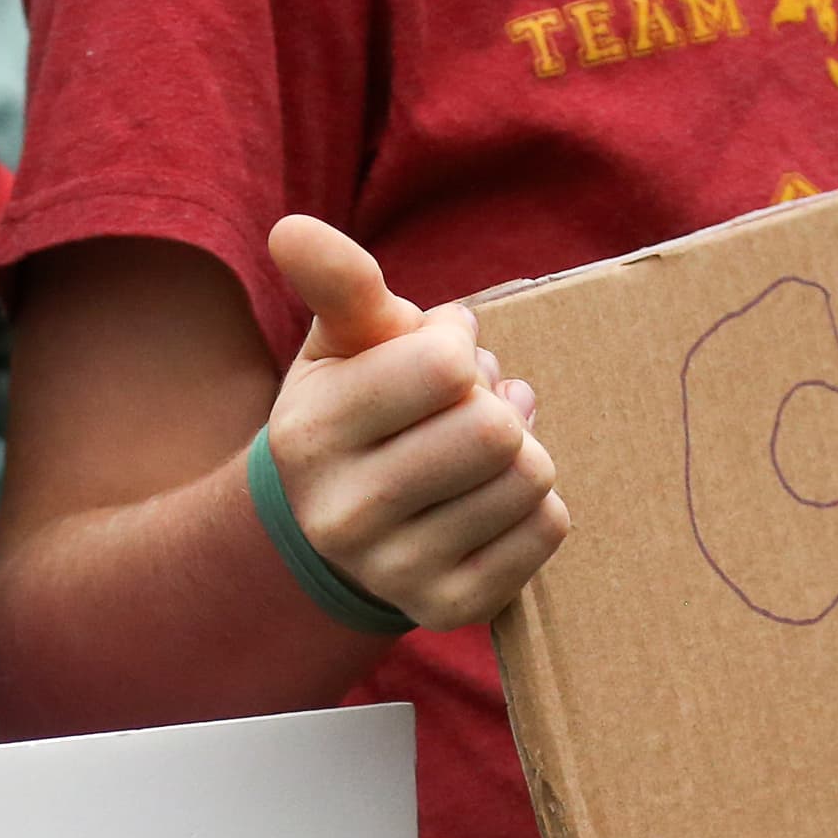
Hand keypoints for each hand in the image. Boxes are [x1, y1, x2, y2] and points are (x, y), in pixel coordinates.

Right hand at [263, 216, 567, 631]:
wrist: (332, 528)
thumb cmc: (354, 408)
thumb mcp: (340, 344)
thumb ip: (336, 283)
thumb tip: (291, 228)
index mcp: (310, 435)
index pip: (444, 368)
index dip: (456, 347)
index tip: (435, 356)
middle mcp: (344, 515)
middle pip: (495, 432)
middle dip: (493, 402)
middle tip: (464, 408)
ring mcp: (395, 572)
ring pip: (529, 479)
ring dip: (521, 448)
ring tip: (478, 450)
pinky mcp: (447, 609)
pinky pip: (546, 529)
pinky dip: (535, 501)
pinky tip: (490, 497)